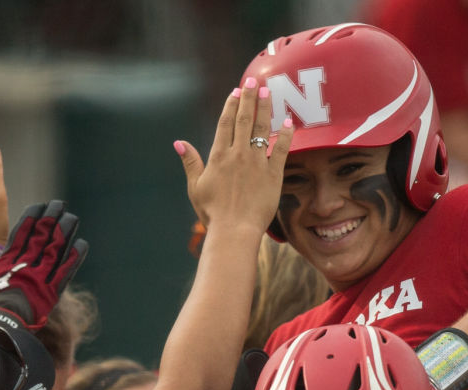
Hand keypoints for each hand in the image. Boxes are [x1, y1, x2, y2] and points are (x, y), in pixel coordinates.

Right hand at [0, 201, 87, 333]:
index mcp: (7, 261)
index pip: (21, 233)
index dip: (31, 217)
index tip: (38, 206)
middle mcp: (25, 265)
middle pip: (42, 235)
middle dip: (51, 218)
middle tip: (58, 204)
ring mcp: (40, 277)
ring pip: (56, 248)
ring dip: (65, 231)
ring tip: (72, 216)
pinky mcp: (52, 292)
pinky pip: (67, 270)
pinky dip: (75, 256)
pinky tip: (82, 242)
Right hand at [176, 79, 291, 236]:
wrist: (234, 231)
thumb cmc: (212, 213)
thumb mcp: (195, 187)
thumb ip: (190, 162)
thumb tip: (179, 143)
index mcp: (218, 157)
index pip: (225, 123)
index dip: (231, 105)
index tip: (236, 91)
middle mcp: (238, 155)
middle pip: (244, 119)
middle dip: (250, 98)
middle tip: (255, 81)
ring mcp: (257, 163)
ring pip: (261, 129)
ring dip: (265, 109)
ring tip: (268, 92)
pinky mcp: (273, 174)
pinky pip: (281, 149)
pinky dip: (285, 134)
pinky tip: (288, 122)